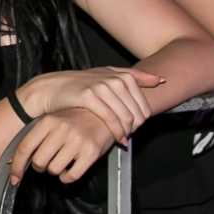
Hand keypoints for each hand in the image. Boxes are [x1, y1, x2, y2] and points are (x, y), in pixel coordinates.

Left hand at [10, 108, 116, 183]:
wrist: (104, 115)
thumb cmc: (74, 121)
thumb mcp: (52, 123)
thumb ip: (34, 139)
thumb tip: (10, 162)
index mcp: (47, 121)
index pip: (24, 148)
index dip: (16, 166)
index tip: (14, 179)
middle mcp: (61, 129)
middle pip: (38, 162)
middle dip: (40, 167)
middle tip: (47, 163)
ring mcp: (77, 140)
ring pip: (54, 170)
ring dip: (55, 172)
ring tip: (62, 163)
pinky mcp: (91, 152)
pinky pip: (71, 175)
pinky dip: (67, 178)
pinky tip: (70, 171)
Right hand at [18, 66, 158, 145]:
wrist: (52, 88)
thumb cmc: (80, 85)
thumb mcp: (107, 75)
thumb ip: (135, 76)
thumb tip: (161, 80)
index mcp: (122, 75)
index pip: (143, 103)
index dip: (142, 118)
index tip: (135, 125)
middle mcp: (114, 79)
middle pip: (136, 112)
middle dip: (135, 127)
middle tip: (128, 134)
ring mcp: (101, 87)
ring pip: (125, 116)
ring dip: (127, 131)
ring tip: (123, 138)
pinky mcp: (89, 96)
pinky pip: (110, 119)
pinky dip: (116, 132)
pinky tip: (116, 139)